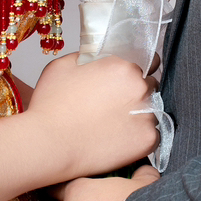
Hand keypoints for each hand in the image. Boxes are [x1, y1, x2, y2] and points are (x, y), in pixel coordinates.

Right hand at [27, 53, 158, 180]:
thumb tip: (100, 58)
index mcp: (124, 67)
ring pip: (151, 111)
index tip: (127, 81)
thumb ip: (89, 56)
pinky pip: (151, 135)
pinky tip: (117, 139)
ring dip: (138, 115)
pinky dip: (138, 137)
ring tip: (113, 125)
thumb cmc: (51, 106)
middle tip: (116, 105)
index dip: (137, 72)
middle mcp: (141, 88)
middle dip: (137, 93)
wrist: (49, 145)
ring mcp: (147, 115)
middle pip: (151, 86)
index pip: (149, 62)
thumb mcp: (64, 65)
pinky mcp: (148, 140)